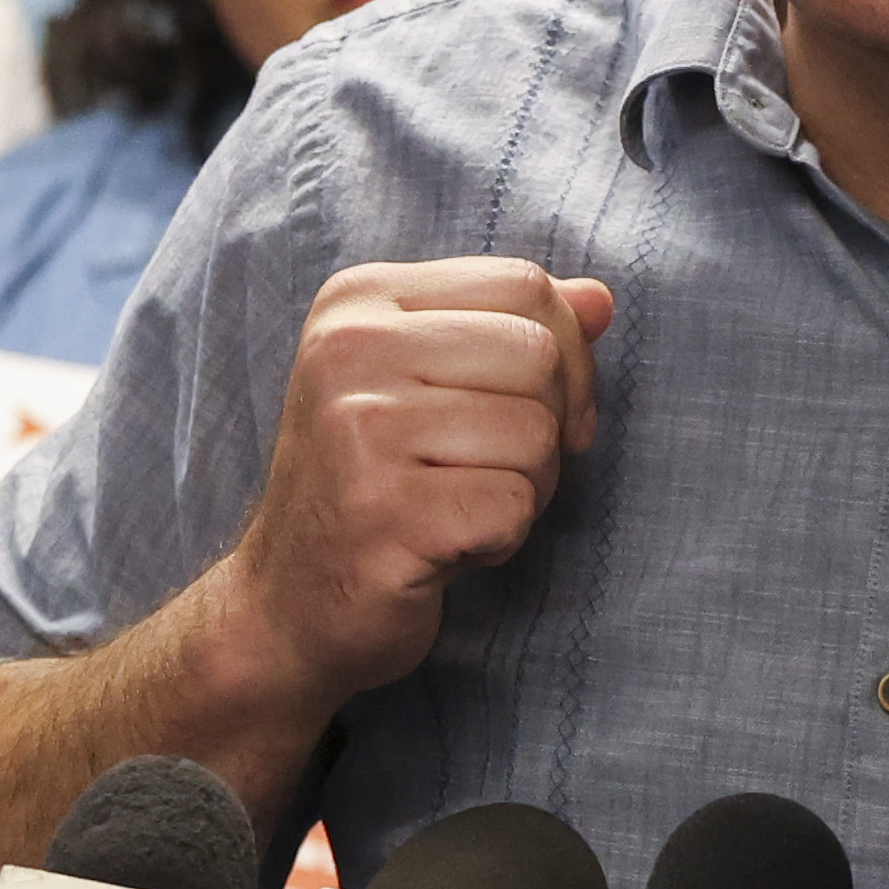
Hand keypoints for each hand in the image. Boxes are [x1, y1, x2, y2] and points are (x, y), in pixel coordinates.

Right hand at [207, 260, 615, 707]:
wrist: (287, 605)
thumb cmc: (374, 485)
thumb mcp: (429, 382)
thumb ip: (513, 330)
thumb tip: (602, 301)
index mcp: (358, 301)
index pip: (522, 284)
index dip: (566, 353)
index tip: (540, 410)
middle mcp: (348, 351)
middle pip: (538, 354)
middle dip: (545, 425)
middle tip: (487, 471)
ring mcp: (358, 432)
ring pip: (536, 434)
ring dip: (524, 489)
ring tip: (458, 508)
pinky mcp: (383, 513)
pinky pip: (513, 506)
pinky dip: (500, 539)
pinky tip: (445, 547)